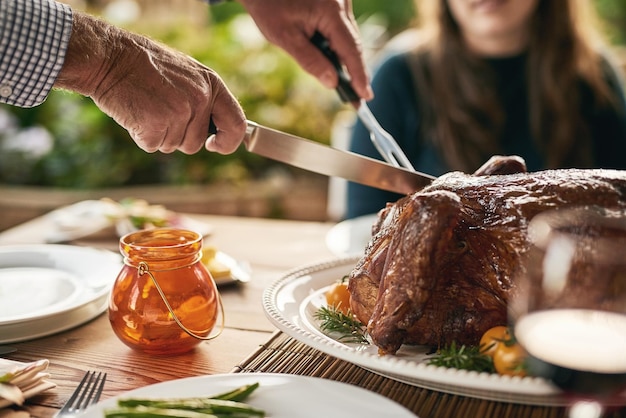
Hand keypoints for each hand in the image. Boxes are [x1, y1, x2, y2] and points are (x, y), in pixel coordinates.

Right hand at [56, 11, 245, 154]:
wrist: (111, 56)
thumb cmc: (146, 66)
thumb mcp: (187, 74)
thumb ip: (204, 99)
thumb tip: (218, 130)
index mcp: (212, 84)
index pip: (237, 124)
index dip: (228, 142)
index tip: (214, 146)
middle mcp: (200, 99)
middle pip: (196, 143)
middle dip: (178, 136)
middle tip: (159, 111)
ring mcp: (180, 112)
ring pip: (173, 146)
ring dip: (159, 135)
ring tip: (147, 107)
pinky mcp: (157, 124)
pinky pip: (153, 145)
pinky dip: (142, 136)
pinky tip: (136, 113)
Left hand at [239, 0, 372, 100]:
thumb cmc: (268, 6)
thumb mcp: (285, 37)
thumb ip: (310, 60)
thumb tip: (332, 82)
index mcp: (331, 11)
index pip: (351, 49)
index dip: (359, 75)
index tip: (365, 96)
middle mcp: (341, 3)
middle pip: (353, 43)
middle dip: (355, 71)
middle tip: (359, 98)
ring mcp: (340, 1)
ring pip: (349, 37)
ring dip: (346, 59)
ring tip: (350, 86)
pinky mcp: (336, 2)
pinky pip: (342, 29)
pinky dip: (339, 46)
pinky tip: (336, 64)